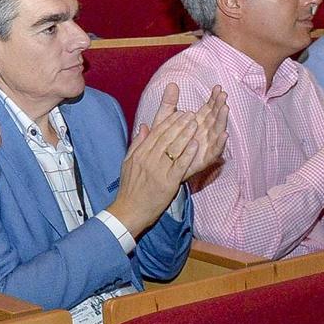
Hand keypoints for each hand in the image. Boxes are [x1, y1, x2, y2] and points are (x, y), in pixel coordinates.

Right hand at [115, 85, 227, 235]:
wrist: (129, 211)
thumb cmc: (130, 188)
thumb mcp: (128, 163)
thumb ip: (137, 144)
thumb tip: (144, 126)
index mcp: (139, 154)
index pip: (156, 133)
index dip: (169, 122)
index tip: (179, 112)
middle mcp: (148, 160)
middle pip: (166, 138)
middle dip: (179, 124)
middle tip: (191, 114)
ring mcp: (158, 171)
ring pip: (174, 149)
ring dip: (186, 135)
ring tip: (196, 124)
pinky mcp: (168, 183)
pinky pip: (179, 165)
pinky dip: (188, 154)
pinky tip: (195, 145)